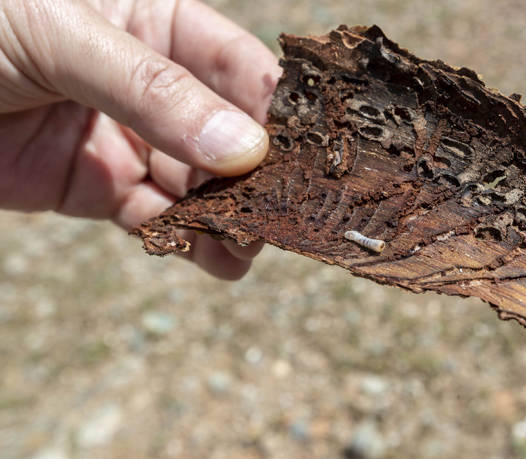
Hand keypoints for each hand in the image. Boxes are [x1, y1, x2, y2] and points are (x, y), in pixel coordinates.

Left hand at [0, 0, 280, 278]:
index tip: (301, 155)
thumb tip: (245, 149)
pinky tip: (215, 257)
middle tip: (280, 215)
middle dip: (257, 177)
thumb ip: (153, 90)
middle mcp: (156, 85)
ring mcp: (129, 138)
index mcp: (159, 25)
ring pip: (199, 184)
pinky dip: (185, 239)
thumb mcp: (63, 35)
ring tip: (250, 245)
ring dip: (229, 216)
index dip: (275, 110)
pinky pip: (155, 217)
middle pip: (229, 135)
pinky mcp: (98, 188)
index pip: (239, 68)